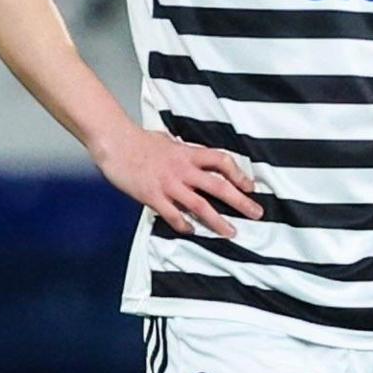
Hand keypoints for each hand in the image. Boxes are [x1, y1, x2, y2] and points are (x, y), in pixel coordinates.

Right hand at [94, 125, 263, 237]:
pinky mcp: (152, 196)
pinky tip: (191, 230)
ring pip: (200, 205)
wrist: (115, 142)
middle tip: (256, 214)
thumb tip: (197, 156)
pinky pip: (172, 214)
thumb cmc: (141, 140)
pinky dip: (183, 224)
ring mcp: (169, 184)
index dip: (239, 174)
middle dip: (240, 202)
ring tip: (231, 232)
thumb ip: (186, 152)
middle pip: (219, 187)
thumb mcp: (170, 141)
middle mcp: (184, 170)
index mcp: (189, 154)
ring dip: (217, 220)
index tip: (250, 186)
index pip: (223, 162)